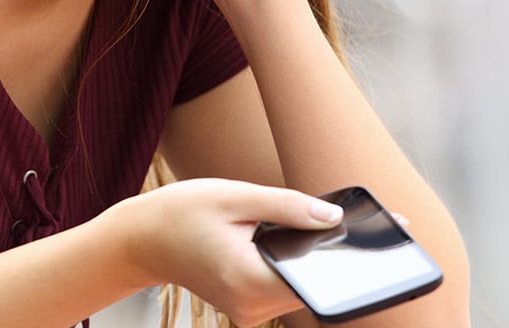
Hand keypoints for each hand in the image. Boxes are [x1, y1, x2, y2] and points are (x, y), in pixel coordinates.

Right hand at [101, 178, 342, 326]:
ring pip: (300, 289)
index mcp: (247, 280)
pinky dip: (292, 266)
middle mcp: (249, 306)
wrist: (141, 238)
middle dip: (326, 254)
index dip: (343, 258)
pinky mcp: (247, 306)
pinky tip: (285, 241)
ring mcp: (247, 311)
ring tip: (299, 227)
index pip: (314, 280)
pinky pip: (284, 289)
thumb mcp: (237, 197)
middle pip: (311, 286)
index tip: (368, 237)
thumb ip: (289, 207)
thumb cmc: (181, 213)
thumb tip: (334, 217)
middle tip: (338, 220)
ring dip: (308, 261)